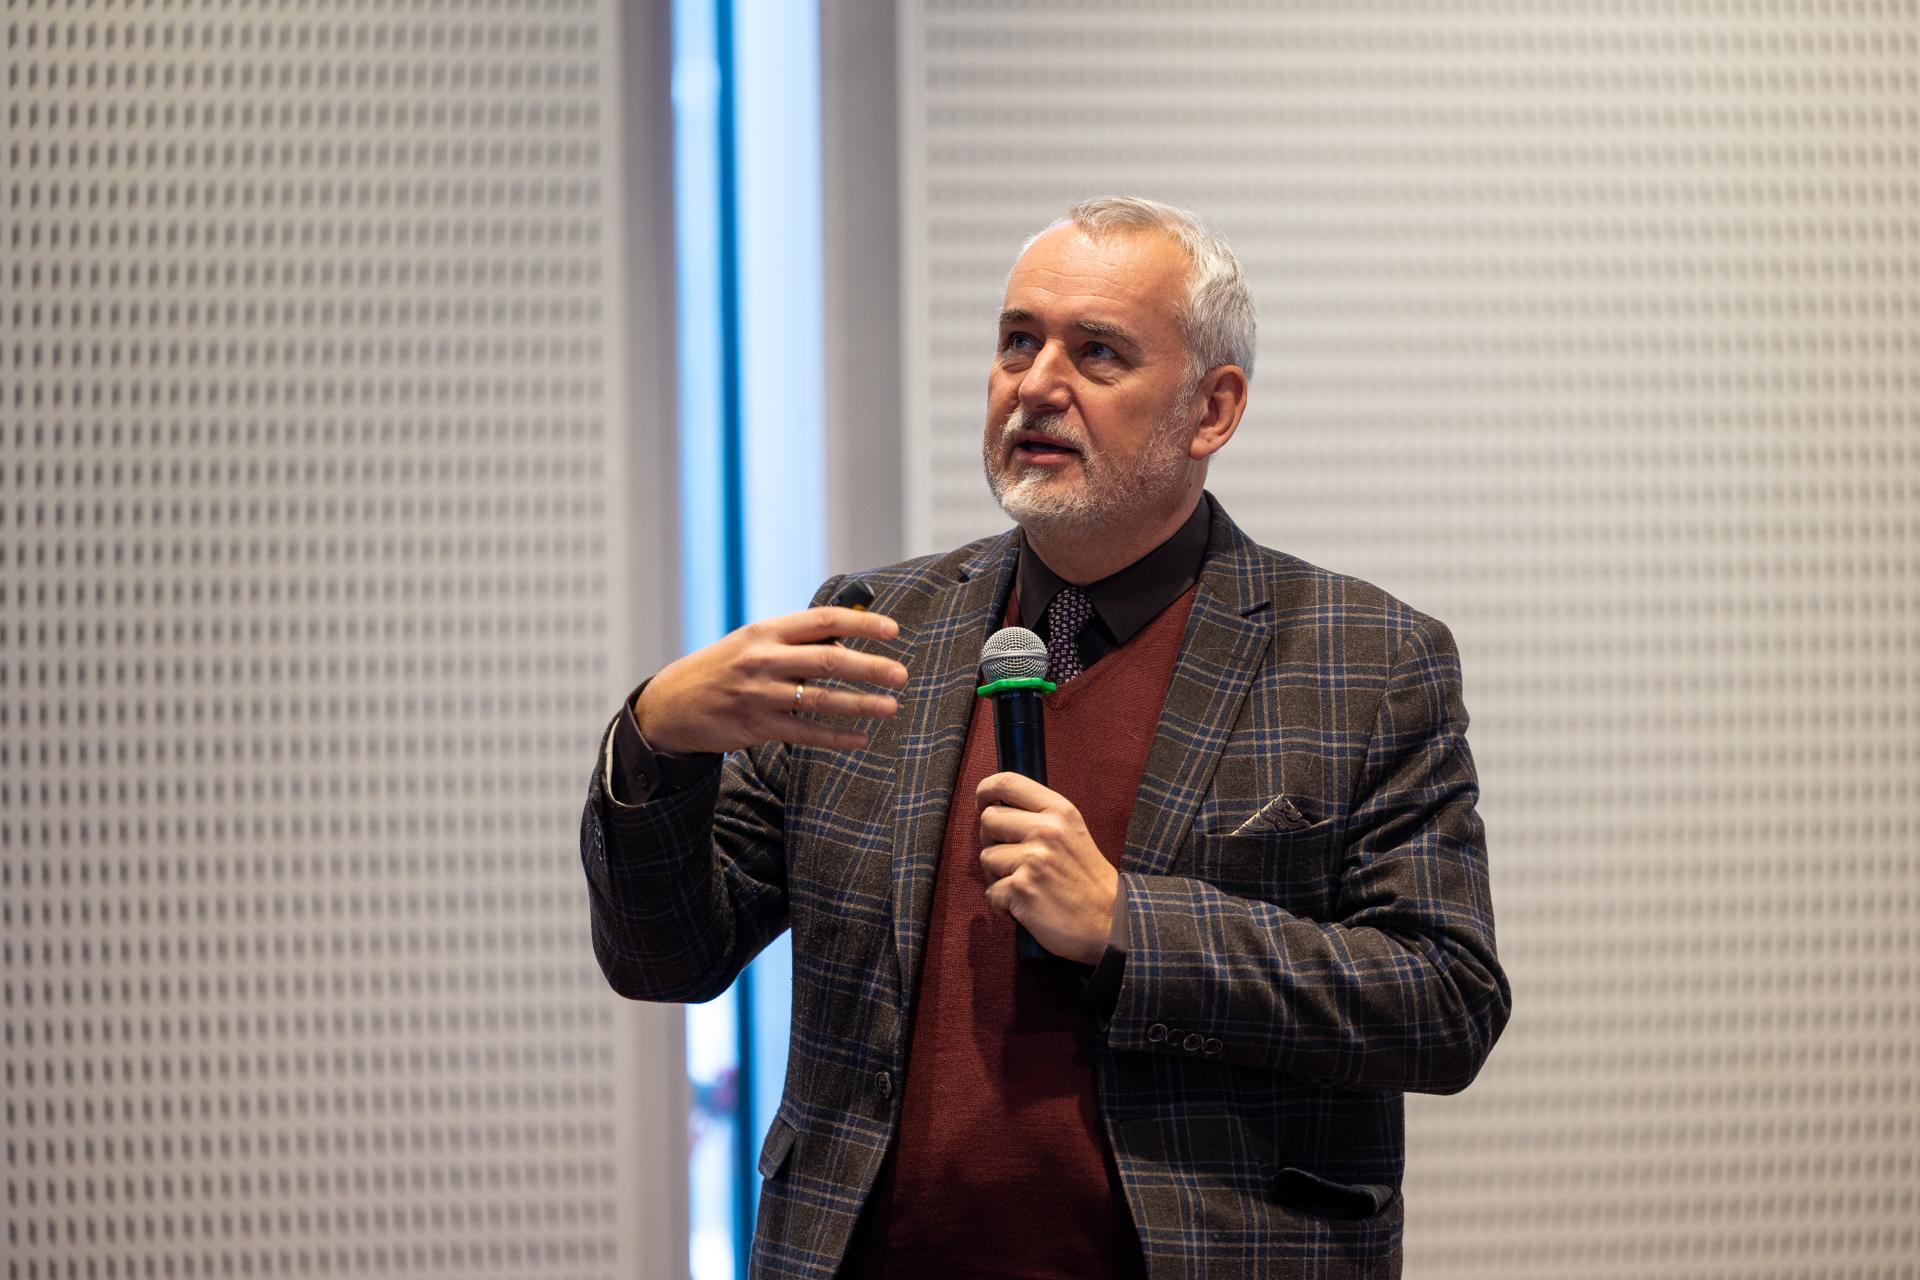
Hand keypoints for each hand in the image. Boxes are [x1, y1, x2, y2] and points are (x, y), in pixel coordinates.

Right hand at [634, 606, 907, 754]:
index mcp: (767, 630)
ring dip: (860, 704)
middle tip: (901, 675)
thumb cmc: (726, 667)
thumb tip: (853, 635)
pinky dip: (835, 737)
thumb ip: (798, 640)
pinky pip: (804, 733)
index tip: (892, 631)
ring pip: (819, 699)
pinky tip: (861, 739)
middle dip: (869, 667)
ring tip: (891, 707)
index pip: (822, 621)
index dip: (860, 624)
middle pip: (827, 660)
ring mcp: (759, 694)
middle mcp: (763, 658)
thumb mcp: (755, 642)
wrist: (673, 703)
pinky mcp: (756, 726)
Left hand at [976, 772, 1118, 964]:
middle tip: (1013, 860)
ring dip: (998, 876)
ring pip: (986, 857)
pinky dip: (1003, 904)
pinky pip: (991, 891)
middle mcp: (1046, 830)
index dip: (985, 790)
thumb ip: (1039, 817)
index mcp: (1059, 811)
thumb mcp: (1072, 833)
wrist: (1110, 922)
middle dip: (992, 841)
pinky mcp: (1022, 889)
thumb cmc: (1087, 881)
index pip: (1007, 783)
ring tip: (1025, 886)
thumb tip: (995, 809)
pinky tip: (1026, 906)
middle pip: (989, 819)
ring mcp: (1033, 859)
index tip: (982, 802)